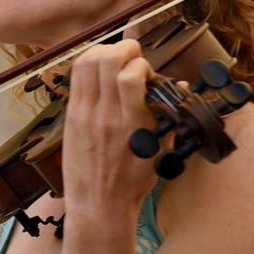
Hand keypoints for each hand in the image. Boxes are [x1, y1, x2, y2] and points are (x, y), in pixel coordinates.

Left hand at [61, 38, 159, 219]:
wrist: (99, 205)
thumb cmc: (133, 182)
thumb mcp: (161, 150)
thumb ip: (171, 115)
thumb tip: (182, 85)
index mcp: (134, 124)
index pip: (131, 75)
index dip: (141, 64)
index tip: (146, 73)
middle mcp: (107, 115)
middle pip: (106, 60)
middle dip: (123, 48)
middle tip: (131, 55)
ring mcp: (85, 114)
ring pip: (86, 63)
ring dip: (103, 52)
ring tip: (114, 58)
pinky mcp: (71, 117)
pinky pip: (75, 79)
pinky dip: (87, 66)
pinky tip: (98, 71)